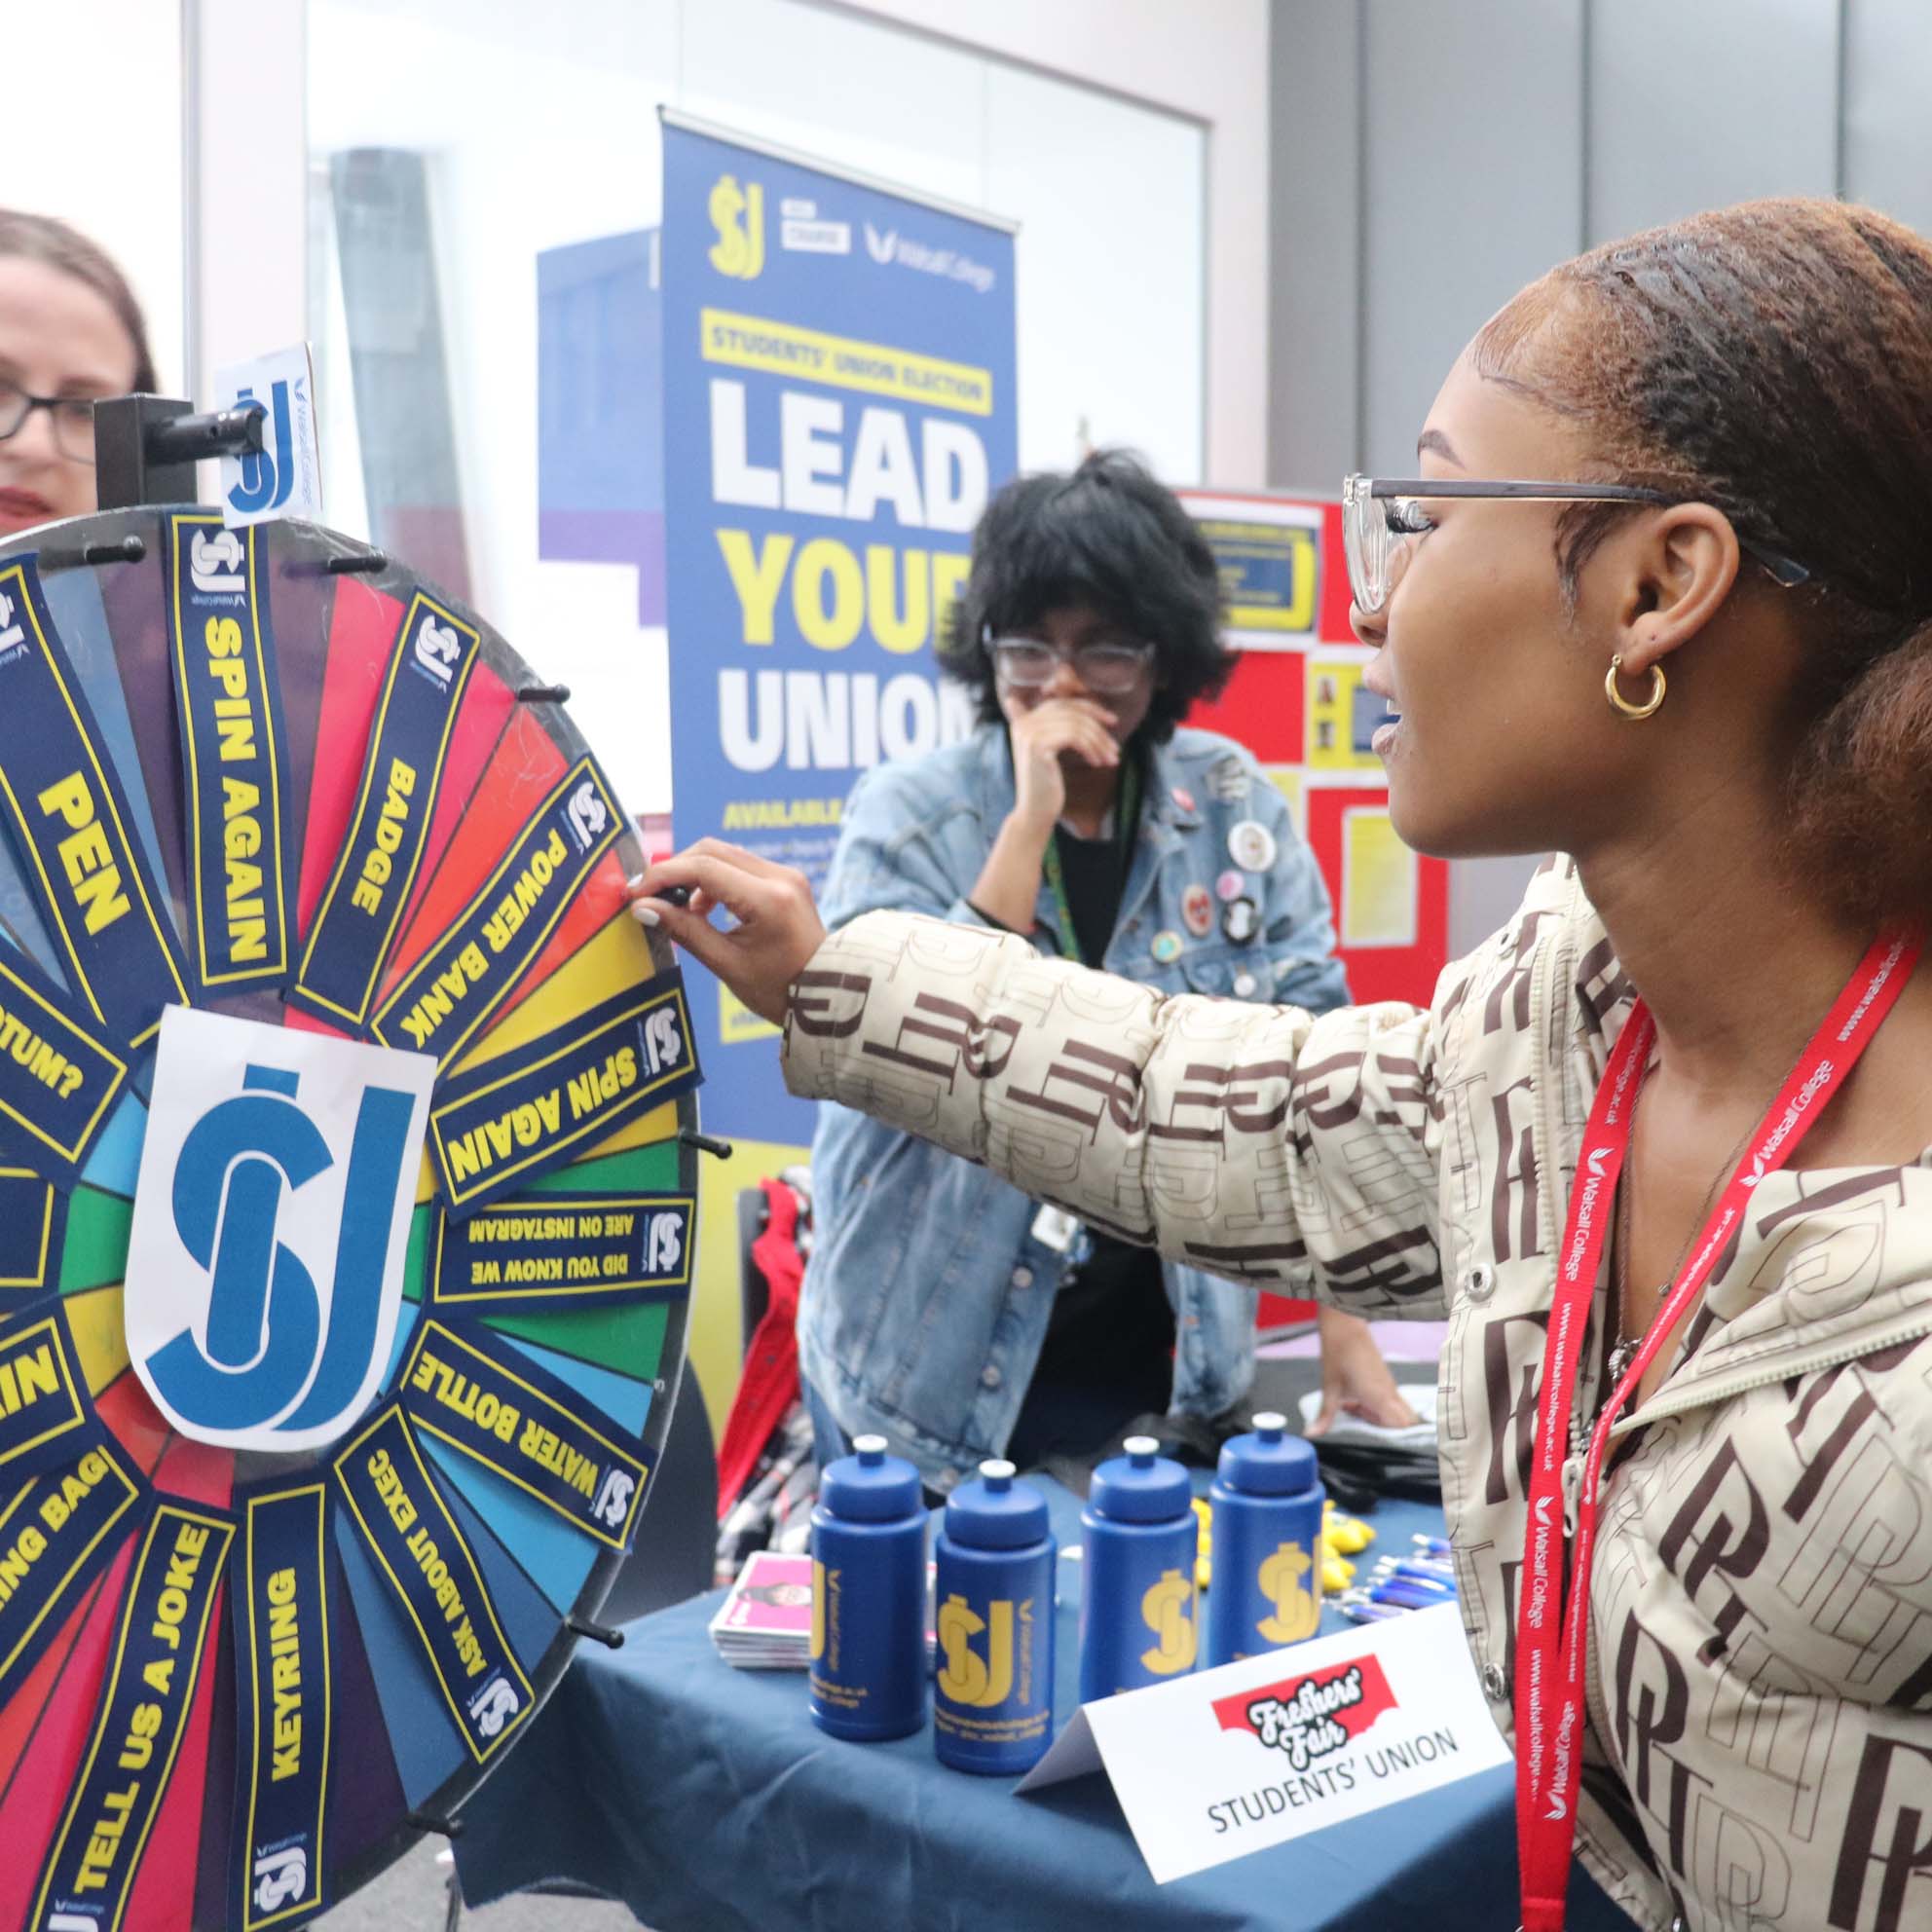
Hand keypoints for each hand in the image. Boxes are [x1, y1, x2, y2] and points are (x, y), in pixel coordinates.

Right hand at [627, 838, 825, 1026]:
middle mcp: (780, 877)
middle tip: (648, 897)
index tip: (636, 894)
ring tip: (675, 908)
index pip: (703, 868)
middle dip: (675, 869)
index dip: (663, 876)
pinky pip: (739, 865)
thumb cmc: (780, 990)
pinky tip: (701, 908)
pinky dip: (713, 879)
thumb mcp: (727, 964)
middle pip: (712, 850)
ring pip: (724, 854)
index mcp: (768, 899)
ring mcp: (786, 875)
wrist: (826, 997)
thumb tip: (643, 908)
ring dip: (693, 873)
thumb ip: (684, 931)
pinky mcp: (785, 880)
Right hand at [1007, 696, 1118, 830]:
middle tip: (1115, 746)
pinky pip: (1074, 737)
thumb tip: (1081, 712)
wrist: (1035, 812)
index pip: (1062, 703)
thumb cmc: (1048, 784)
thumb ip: (1056, 728)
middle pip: (1070, 711)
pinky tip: (1097, 763)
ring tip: (1111, 759)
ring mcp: (1028, 733)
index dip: (1089, 708)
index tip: (1112, 721)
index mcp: (1024, 721)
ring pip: (1076, 725)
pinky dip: (1091, 749)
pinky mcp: (1037, 745)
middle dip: (1098, 726)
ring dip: (1099, 742)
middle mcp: (1023, 724)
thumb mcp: (1051, 751)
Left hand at [1305, 1308, 1422, 1437]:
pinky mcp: (1385, 1380)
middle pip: (1407, 1421)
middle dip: (1394, 1433)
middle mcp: (1390, 1393)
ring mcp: (1390, 1385)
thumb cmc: (1338, 1356)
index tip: (1384, 1447)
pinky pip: (1392, 1401)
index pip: (1404, 1425)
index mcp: (1380, 1398)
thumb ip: (1325, 1415)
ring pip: (1400, 1411)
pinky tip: (1360, 1408)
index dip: (1398, 1439)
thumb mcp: (1330, 1388)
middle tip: (1371, 1437)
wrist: (1345, 1326)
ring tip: (1363, 1423)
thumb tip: (1311, 1434)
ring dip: (1385, 1420)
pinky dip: (1381, 1409)